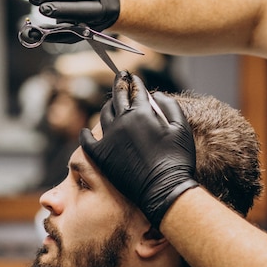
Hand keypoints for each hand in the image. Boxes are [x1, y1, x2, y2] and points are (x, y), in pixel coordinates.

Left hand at [79, 72, 198, 227]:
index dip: (134, 81)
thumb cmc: (177, 160)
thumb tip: (157, 94)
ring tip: (110, 103)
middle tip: (120, 76)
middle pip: (117, 97)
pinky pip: (87, 139)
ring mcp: (109, 137)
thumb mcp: (181, 128)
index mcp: (142, 112)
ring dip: (107, 106)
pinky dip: (86, 133)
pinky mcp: (100, 155)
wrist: (163, 189)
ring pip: (103, 115)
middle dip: (119, 84)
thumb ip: (169, 106)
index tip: (132, 76)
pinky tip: (85, 131)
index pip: (135, 90)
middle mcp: (122, 121)